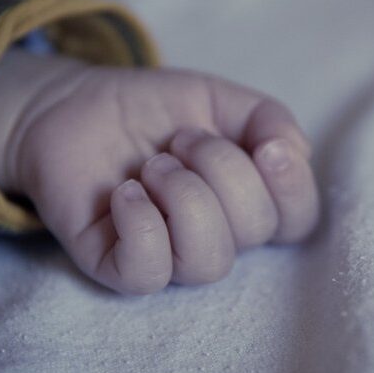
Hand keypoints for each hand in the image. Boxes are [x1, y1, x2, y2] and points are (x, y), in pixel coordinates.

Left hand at [0, 50, 318, 293]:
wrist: (75, 106)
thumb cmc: (151, 111)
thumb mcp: (217, 98)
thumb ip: (267, 118)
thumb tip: (294, 151)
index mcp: (249, 201)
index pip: (298, 220)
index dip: (292, 187)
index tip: (265, 145)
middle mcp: (216, 235)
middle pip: (256, 229)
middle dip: (223, 168)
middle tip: (180, 139)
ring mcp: (168, 256)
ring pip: (209, 261)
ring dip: (185, 197)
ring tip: (153, 165)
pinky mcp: (116, 266)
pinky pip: (148, 273)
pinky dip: (142, 225)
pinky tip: (125, 192)